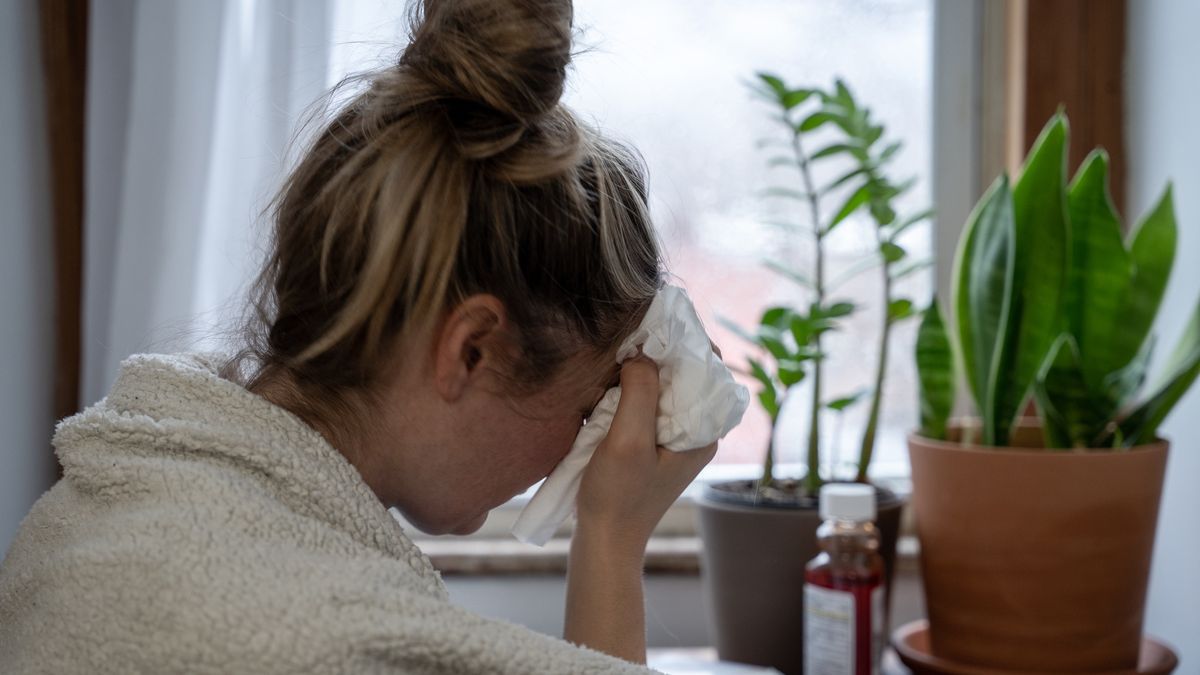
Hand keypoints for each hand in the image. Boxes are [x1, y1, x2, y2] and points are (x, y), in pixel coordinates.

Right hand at [574, 355, 717, 552]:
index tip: (653, 329)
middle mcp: (695, 432)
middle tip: (628, 344)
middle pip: (685, 375)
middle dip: (658, 356)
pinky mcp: (650, 445)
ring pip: (662, 389)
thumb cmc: (618, 498)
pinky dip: (628, 393)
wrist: (604, 544)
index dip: (685, 344)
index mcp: (703, 432)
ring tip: (615, 366)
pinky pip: (645, 405)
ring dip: (639, 374)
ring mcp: (672, 439)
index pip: (708, 370)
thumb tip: (641, 355)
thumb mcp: (628, 441)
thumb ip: (640, 393)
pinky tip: (607, 392)